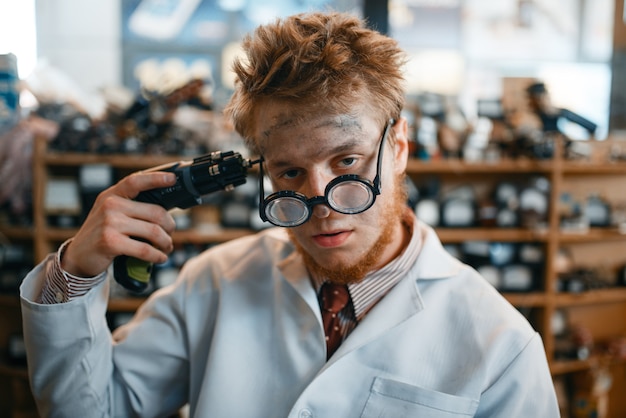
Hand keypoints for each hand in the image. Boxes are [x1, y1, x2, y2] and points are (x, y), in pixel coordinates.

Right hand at [61, 171, 177, 276]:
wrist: (78, 256)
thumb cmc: (101, 233)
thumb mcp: (110, 213)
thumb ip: (131, 206)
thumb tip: (165, 208)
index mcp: (112, 195)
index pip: (136, 181)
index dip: (156, 178)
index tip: (172, 178)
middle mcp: (111, 205)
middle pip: (156, 212)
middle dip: (170, 225)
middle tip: (170, 233)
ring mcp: (110, 223)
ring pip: (154, 232)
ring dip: (166, 242)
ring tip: (167, 246)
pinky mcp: (111, 242)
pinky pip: (145, 249)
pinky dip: (157, 255)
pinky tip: (161, 257)